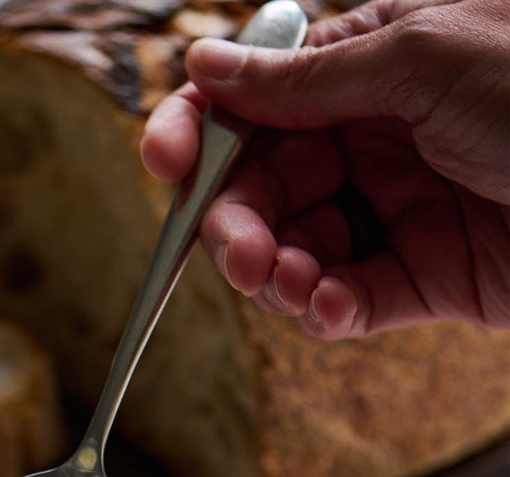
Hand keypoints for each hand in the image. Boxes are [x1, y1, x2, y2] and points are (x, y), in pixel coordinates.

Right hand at [140, 0, 509, 337]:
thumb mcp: (421, 58)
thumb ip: (307, 76)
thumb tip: (207, 64)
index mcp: (372, 65)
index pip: (260, 100)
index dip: (202, 130)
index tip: (164, 161)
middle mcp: (376, 138)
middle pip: (265, 185)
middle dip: (237, 222)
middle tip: (238, 254)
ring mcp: (397, 210)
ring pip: (295, 250)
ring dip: (276, 275)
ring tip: (288, 285)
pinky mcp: (422, 279)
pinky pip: (347, 300)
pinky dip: (326, 309)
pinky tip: (331, 306)